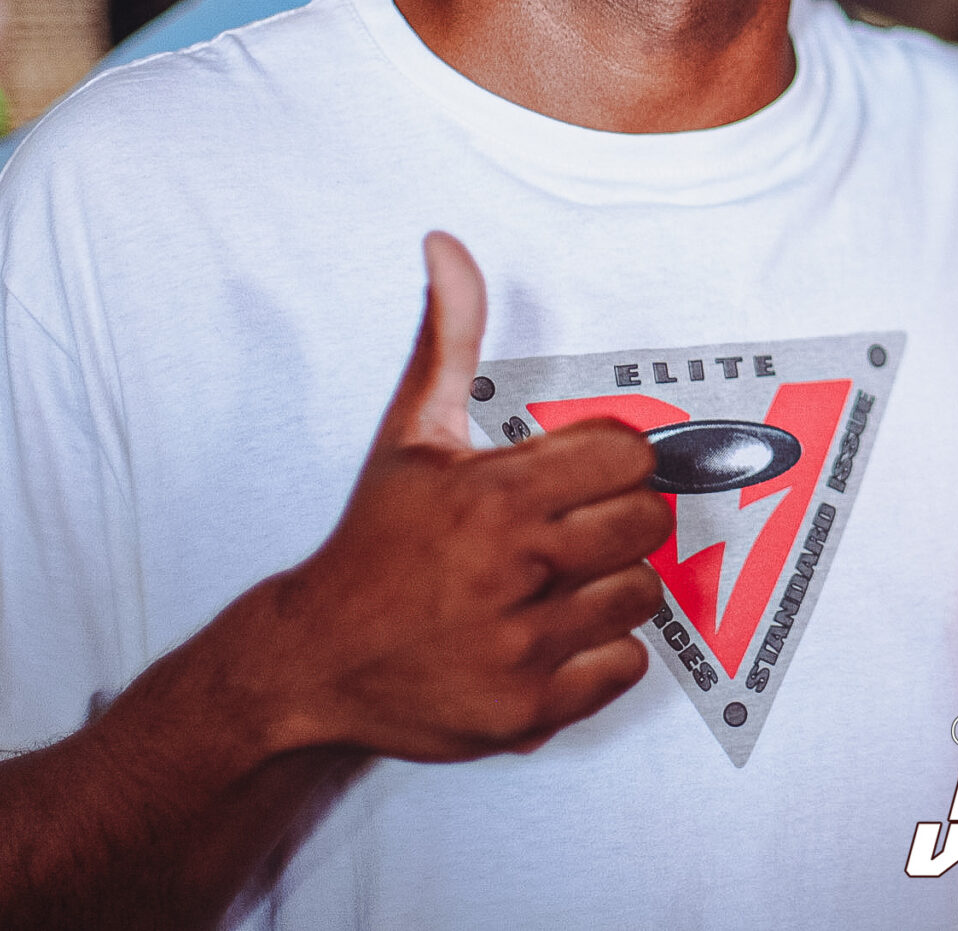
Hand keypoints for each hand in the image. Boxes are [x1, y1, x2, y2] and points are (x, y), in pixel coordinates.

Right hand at [259, 232, 669, 760]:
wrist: (311, 664)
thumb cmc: (373, 544)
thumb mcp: (409, 433)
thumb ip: (448, 336)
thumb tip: (447, 246)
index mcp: (493, 495)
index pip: (626, 455)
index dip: (612, 459)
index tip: (582, 472)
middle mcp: (511, 570)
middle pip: (646, 523)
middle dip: (620, 519)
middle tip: (573, 528)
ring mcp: (520, 646)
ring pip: (642, 595)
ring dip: (611, 587)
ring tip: (555, 583)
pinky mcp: (529, 711)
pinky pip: (625, 666)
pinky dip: (600, 654)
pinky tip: (550, 635)